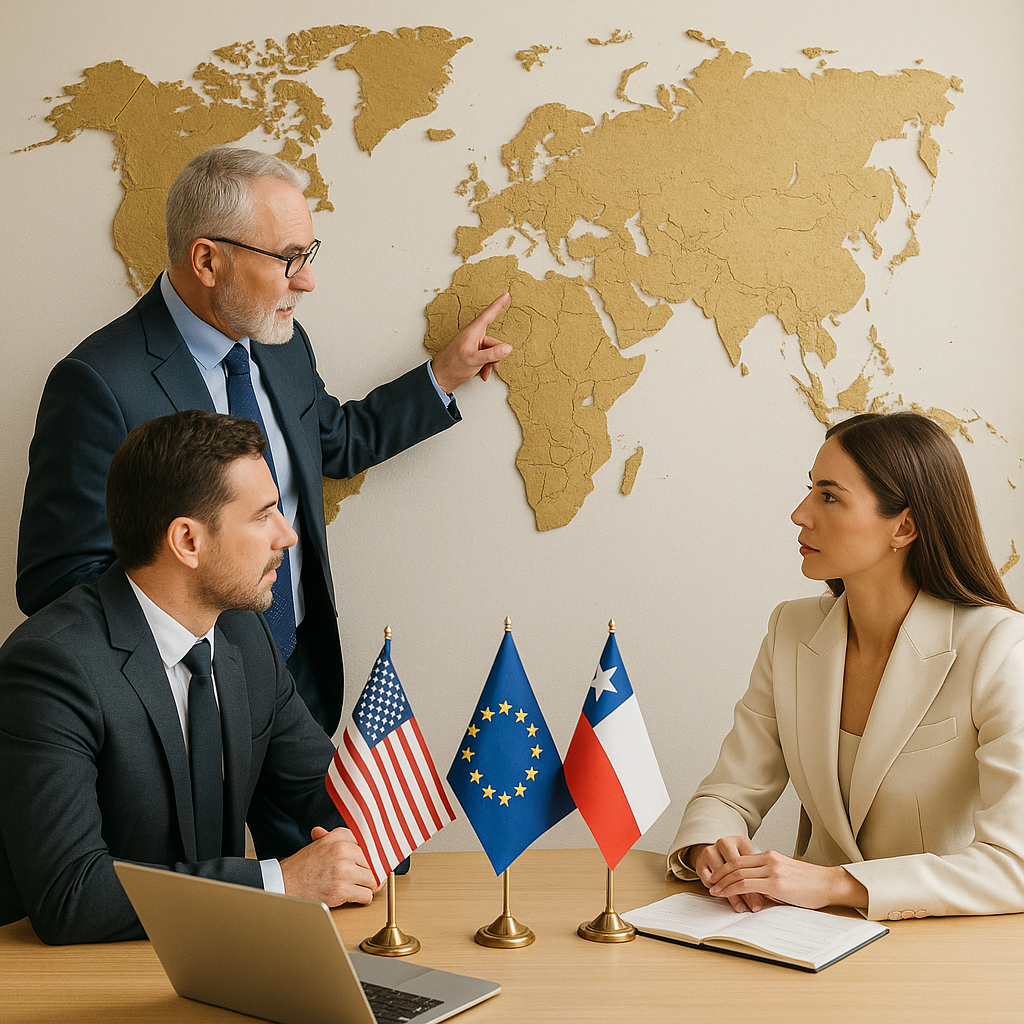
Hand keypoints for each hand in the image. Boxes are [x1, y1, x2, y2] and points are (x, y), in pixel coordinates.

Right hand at [280, 826, 377, 906]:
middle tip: (366, 878)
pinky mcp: (341, 890)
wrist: (285, 883)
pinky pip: (366, 895)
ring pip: (372, 879)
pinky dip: (363, 899)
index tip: (374, 862)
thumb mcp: (320, 844)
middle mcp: (342, 850)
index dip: (372, 855)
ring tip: (360, 887)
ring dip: (368, 886)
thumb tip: (359, 837)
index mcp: (339, 837)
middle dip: (370, 872)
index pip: (369, 843)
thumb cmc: (303, 866)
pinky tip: (356, 897)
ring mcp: (343, 870)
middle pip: (373, 862)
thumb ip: (339, 839)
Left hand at [430, 292, 511, 391]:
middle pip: (494, 341)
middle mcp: (473, 336)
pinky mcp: (472, 354)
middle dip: (495, 355)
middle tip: (490, 364)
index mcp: (472, 332)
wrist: (440, 379)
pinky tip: (482, 374)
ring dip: (490, 363)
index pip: (488, 315)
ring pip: (492, 352)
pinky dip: (486, 366)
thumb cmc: (452, 367)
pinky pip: (486, 358)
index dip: (499, 304)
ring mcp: (473, 346)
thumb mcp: (474, 360)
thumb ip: (493, 354)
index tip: (507, 294)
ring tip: (483, 371)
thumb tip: (508, 348)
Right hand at [690, 836, 762, 912]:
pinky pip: (708, 880)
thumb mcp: (750, 864)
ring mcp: (710, 851)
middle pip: (735, 869)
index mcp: (740, 841)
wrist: (718, 852)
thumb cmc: (738, 859)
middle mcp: (724, 843)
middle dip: (744, 892)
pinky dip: (717, 890)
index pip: (748, 864)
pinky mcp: (700, 862)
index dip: (755, 884)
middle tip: (752, 906)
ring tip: (740, 905)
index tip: (760, 901)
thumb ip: (755, 880)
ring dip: (731, 894)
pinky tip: (725, 897)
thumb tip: (758, 903)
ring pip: (722, 876)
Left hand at [706, 846, 867, 911]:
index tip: (717, 876)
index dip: (726, 867)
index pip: (741, 859)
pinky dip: (732, 889)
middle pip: (735, 864)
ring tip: (713, 890)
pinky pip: (747, 884)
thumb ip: (769, 877)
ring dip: (722, 882)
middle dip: (720, 874)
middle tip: (710, 882)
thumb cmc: (811, 884)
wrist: (829, 884)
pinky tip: (725, 894)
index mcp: (771, 856)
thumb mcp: (786, 876)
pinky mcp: (775, 883)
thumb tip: (755, 889)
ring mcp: (771, 870)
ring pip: (738, 873)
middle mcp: (769, 859)